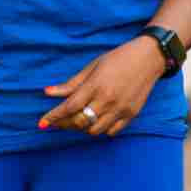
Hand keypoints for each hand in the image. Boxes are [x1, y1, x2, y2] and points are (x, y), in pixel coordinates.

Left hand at [40, 36, 164, 135]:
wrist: (148, 58)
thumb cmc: (118, 59)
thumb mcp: (92, 67)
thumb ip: (71, 84)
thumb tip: (47, 92)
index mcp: (96, 85)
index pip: (69, 107)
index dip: (53, 116)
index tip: (42, 124)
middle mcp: (108, 100)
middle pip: (80, 122)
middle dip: (65, 124)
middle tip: (58, 121)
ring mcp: (121, 109)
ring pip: (94, 130)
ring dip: (82, 127)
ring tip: (78, 119)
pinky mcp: (131, 115)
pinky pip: (111, 132)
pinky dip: (101, 129)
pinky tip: (97, 120)